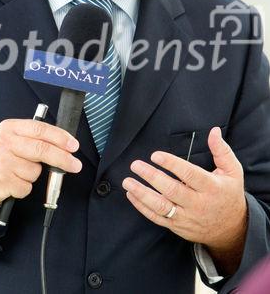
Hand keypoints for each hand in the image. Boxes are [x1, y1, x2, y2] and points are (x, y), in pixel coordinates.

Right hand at [0, 119, 80, 203]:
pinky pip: (27, 187)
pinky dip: (24, 187)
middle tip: (75, 165)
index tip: (73, 145)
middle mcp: (5, 144)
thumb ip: (33, 136)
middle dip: (63, 158)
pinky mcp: (2, 183)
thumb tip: (64, 143)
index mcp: (10, 128)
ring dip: (33, 174)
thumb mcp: (11, 136)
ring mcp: (2, 164)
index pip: (40, 129)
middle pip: (42, 150)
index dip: (60, 137)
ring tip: (19, 171)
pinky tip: (14, 181)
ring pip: (35, 171)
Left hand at [122, 127, 246, 269]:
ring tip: (127, 182)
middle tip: (136, 165)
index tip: (155, 155)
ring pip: (161, 207)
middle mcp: (198, 204)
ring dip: (142, 194)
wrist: (232, 229)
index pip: (189, 175)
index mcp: (211, 187)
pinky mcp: (178, 226)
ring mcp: (187, 217)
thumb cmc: (228, 194)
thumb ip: (221, 150)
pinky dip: (142, 207)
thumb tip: (214, 131)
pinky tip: (131, 194)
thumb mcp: (232, 171)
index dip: (172, 164)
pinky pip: (157, 218)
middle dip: (152, 177)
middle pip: (172, 190)